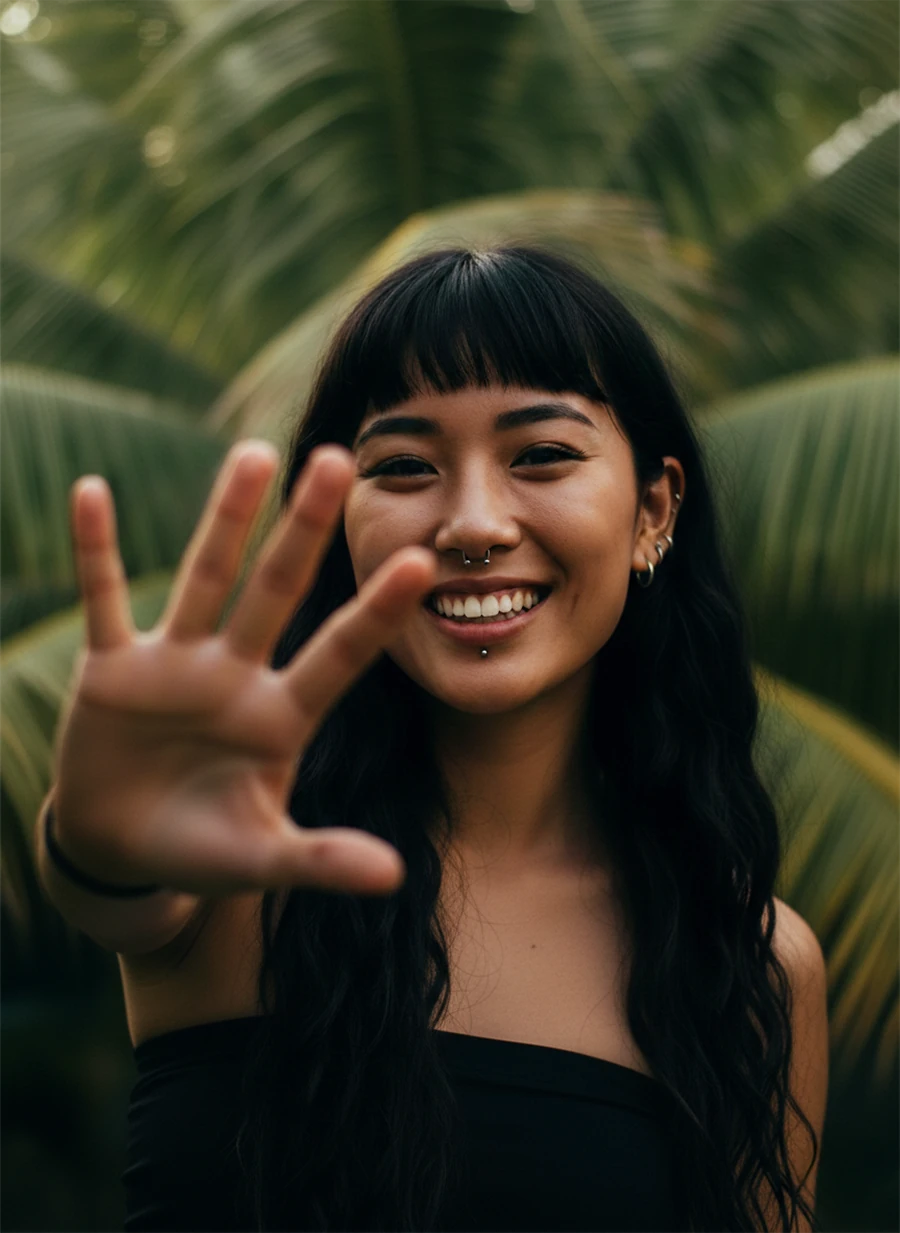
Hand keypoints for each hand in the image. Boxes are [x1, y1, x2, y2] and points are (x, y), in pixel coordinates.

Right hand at [52, 440, 435, 896]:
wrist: (124, 848)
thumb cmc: (202, 851)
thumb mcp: (261, 859)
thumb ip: (320, 860)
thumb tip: (395, 876)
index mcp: (281, 719)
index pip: (339, 655)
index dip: (375, 613)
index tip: (423, 564)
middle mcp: (235, 676)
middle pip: (277, 591)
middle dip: (304, 530)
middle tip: (338, 459)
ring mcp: (175, 665)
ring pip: (205, 577)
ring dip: (226, 518)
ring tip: (255, 454)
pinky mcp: (112, 669)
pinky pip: (104, 600)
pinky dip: (97, 551)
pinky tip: (92, 493)